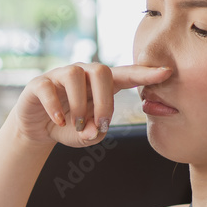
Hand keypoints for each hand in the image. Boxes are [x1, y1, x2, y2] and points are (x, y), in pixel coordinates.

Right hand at [9, 62, 171, 146]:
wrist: (39, 130)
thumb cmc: (70, 128)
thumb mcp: (88, 135)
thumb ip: (96, 132)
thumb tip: (92, 128)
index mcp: (102, 84)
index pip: (126, 74)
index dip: (146, 73)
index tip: (167, 72)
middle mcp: (83, 74)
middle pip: (101, 71)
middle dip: (104, 100)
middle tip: (100, 125)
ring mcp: (60, 76)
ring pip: (75, 75)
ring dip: (79, 105)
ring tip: (77, 126)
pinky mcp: (40, 83)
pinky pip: (49, 87)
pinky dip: (55, 107)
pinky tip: (59, 122)